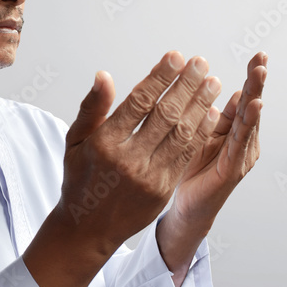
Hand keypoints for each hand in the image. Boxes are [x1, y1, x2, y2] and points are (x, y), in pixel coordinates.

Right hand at [25, 51, 221, 286]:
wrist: (87, 229)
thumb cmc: (80, 178)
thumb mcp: (74, 142)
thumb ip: (92, 108)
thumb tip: (104, 75)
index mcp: (105, 143)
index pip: (138, 102)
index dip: (160, 77)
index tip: (176, 57)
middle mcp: (129, 160)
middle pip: (165, 114)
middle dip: (186, 85)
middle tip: (201, 63)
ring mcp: (149, 177)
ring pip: (181, 134)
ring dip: (200, 105)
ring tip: (212, 82)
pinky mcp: (163, 190)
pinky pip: (186, 155)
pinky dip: (201, 132)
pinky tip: (211, 113)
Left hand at [157, 51, 266, 277]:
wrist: (186, 209)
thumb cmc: (189, 171)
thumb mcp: (194, 135)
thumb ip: (201, 114)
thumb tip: (203, 89)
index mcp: (231, 131)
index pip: (242, 99)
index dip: (250, 79)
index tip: (258, 55)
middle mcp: (241, 141)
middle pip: (250, 106)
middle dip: (256, 81)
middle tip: (262, 57)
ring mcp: (241, 155)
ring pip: (248, 120)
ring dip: (255, 94)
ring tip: (260, 73)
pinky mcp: (233, 169)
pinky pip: (240, 142)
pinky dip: (248, 122)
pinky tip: (254, 105)